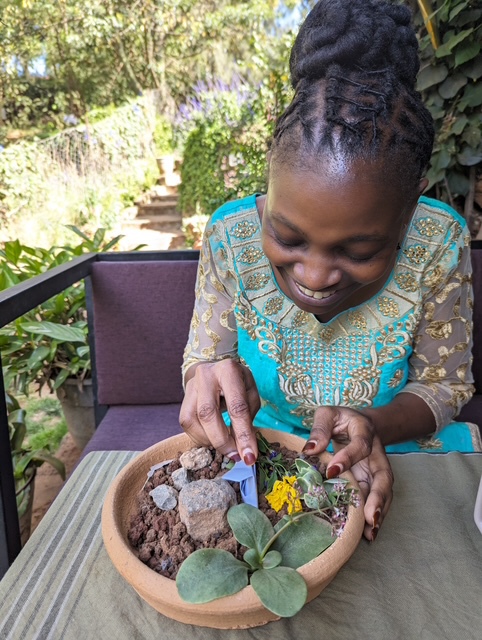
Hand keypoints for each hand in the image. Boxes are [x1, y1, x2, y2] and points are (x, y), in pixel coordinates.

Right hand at [179, 359, 260, 463]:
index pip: (236, 406)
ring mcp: (191, 385)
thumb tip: (243, 449)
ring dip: (209, 441)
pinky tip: (212, 439)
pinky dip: (200, 437)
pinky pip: (186, 423)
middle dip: (222, 441)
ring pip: (192, 420)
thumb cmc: (237, 383)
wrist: (216, 369)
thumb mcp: (250, 393)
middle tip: (235, 456)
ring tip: (225, 447)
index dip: (243, 434)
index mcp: (228, 370)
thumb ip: (248, 418)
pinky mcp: (183, 397)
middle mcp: (206, 375)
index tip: (249, 456)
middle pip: (208, 414)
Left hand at [302, 406, 393, 540]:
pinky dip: (374, 516)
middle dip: (378, 497)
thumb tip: (310, 449)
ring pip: (384, 492)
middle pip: (383, 475)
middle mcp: (376, 453)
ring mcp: (375, 469)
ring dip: (379, 512)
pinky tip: (368, 534)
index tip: (331, 471)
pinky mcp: (371, 482)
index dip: (348, 458)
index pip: (360, 446)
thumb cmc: (340, 420)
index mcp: (365, 431)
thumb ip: (320, 428)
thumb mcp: (328, 414)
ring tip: (370, 533)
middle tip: (369, 516)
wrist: (360, 423)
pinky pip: (376, 500)